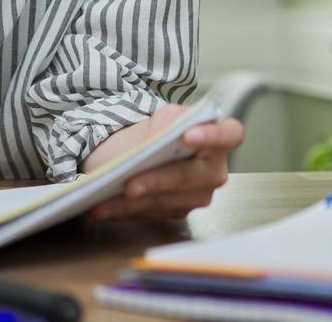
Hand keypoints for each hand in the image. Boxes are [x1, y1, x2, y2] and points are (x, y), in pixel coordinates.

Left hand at [80, 104, 243, 221]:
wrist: (145, 151)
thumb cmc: (160, 131)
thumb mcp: (163, 117)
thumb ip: (168, 119)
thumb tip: (160, 134)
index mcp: (218, 138)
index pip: (230, 134)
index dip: (213, 136)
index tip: (188, 136)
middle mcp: (213, 170)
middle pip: (190, 177)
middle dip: (157, 181)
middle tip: (130, 185)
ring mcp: (198, 195)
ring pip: (165, 201)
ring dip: (130, 203)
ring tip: (102, 201)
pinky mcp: (178, 211)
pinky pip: (151, 213)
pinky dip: (123, 211)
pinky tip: (101, 209)